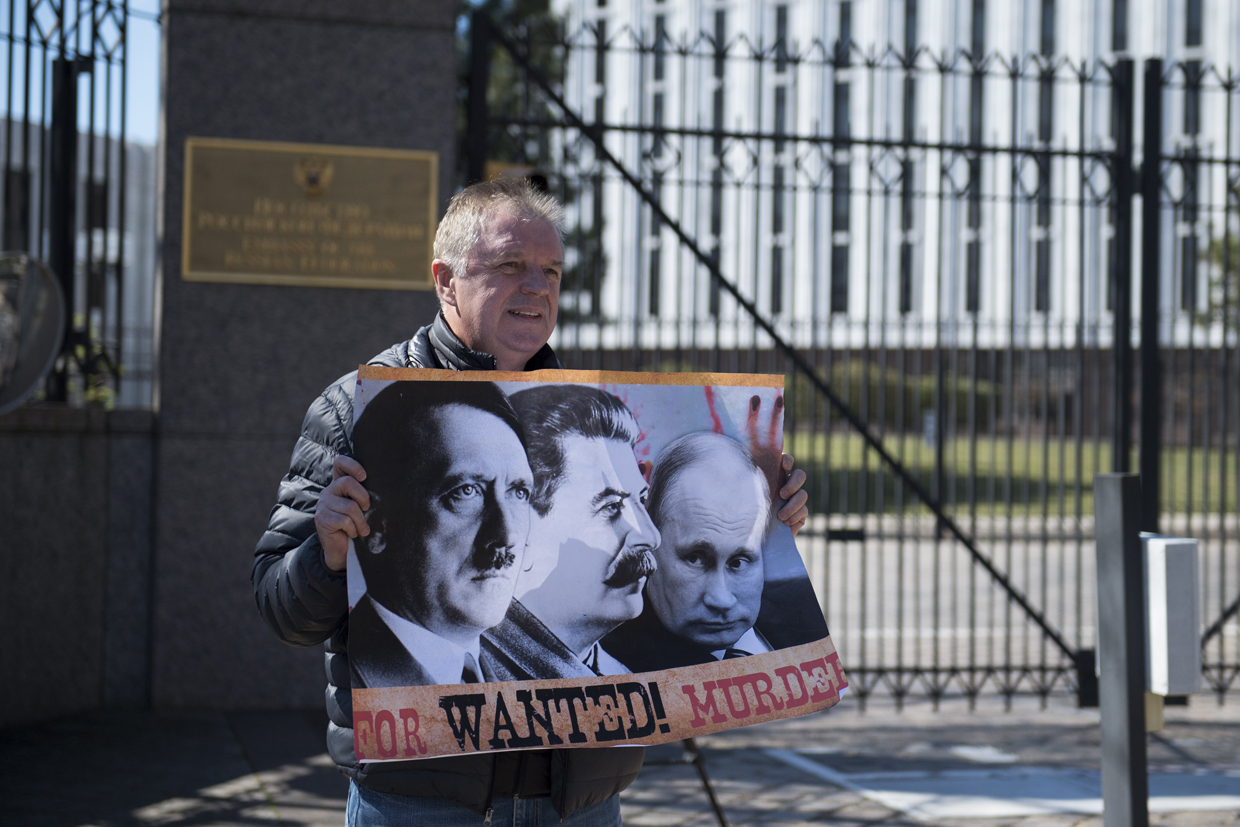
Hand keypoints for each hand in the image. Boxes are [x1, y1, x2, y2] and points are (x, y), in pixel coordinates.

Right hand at [315, 455, 370, 571]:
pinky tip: (352, 533)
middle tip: (367, 509)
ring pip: (350, 506)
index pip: (340, 463)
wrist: (342, 550)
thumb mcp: (361, 507)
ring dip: (361, 521)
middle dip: (363, 497)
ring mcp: (323, 504)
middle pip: (348, 483)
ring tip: (362, 529)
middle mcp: (328, 491)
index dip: (352, 465)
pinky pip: (344, 520)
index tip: (364, 476)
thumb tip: (384, 487)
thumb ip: (364, 495)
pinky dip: (353, 529)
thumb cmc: (355, 526)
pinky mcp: (321, 519)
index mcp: (339, 484)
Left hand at [744, 394, 808, 534]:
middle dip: (794, 483)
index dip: (787, 460)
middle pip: (800, 475)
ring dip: (794, 504)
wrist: (749, 536)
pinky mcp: (799, 514)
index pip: (785, 460)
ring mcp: (794, 499)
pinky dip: (796, 516)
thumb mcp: (738, 494)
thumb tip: (724, 464)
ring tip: (780, 516)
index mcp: (773, 475)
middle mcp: (786, 484)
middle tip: (781, 494)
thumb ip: (738, 479)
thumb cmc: (740, 511)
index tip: (783, 465)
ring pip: (803, 494)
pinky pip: (804, 511)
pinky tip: (786, 522)